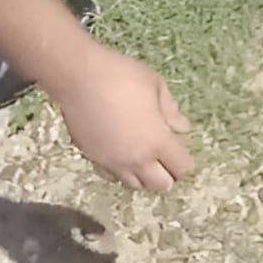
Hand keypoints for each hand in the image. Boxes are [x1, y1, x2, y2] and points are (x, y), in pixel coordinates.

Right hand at [53, 45, 195, 190]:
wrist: (77, 77)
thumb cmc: (121, 76)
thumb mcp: (156, 85)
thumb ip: (172, 111)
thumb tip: (181, 128)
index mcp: (157, 141)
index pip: (181, 168)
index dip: (185, 163)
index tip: (180, 151)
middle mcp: (137, 159)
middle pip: (161, 185)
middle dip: (167, 175)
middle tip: (164, 158)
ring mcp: (113, 162)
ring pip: (135, 185)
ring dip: (144, 176)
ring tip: (143, 158)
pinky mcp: (93, 158)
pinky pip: (112, 175)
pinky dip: (121, 170)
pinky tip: (121, 153)